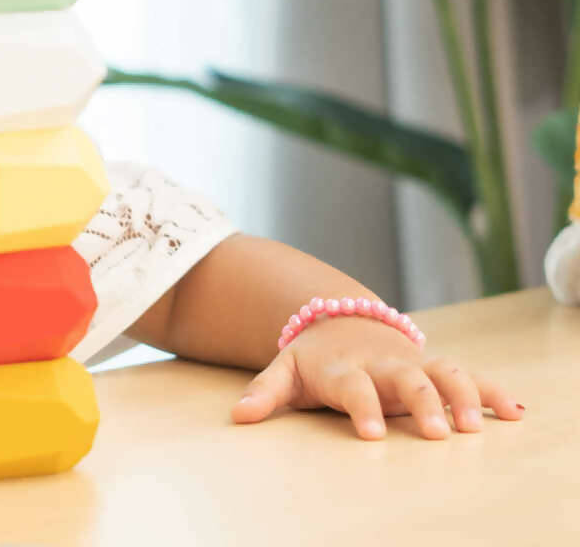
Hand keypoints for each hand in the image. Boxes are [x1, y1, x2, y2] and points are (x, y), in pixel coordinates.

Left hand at [230, 314, 524, 439]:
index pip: (353, 387)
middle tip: (436, 433)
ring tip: (475, 426)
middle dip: (422, 403)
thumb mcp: (286, 370)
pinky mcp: (435, 368)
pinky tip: (516, 412)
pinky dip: (492, 392)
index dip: (362, 407)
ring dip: (463, 396)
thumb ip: (265, 392)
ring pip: (443, 373)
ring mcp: (412, 364)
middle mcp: (383, 365)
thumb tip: (238, 416)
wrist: (341, 319)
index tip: (371, 434)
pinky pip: (469, 377)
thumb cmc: (314, 358)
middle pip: (406, 380)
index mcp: (345, 368)